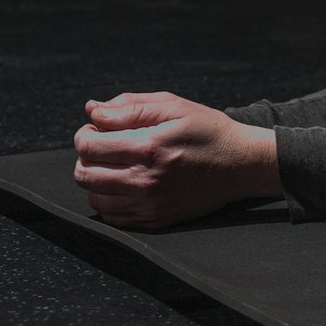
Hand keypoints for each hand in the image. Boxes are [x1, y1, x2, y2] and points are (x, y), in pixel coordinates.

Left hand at [72, 91, 281, 229]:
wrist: (241, 164)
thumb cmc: (207, 130)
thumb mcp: (174, 106)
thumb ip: (130, 106)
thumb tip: (92, 110)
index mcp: (148, 147)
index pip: (88, 146)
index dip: (84, 135)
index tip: (96, 130)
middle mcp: (145, 180)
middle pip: (84, 175)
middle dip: (86, 157)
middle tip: (103, 147)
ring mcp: (150, 204)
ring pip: (94, 198)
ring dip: (96, 180)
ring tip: (114, 167)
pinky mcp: (155, 220)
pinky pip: (113, 217)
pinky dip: (110, 201)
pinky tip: (124, 185)